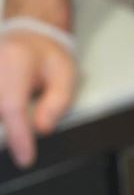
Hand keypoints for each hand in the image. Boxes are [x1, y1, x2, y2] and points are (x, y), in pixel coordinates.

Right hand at [0, 28, 75, 166]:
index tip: (25, 158)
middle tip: (23, 147)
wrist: (29, 36)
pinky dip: (2, 117)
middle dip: (7, 134)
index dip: (18, 136)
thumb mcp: (66, 75)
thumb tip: (43, 129)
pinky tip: (8, 121)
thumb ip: (57, 103)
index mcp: (14, 63)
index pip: (12, 107)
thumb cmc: (48, 56)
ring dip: (4, 123)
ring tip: (22, 126)